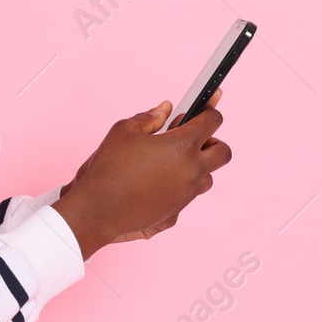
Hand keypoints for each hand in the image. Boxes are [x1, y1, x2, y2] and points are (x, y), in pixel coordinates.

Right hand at [52, 88, 230, 259]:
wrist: (98, 210)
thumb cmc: (109, 168)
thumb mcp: (124, 131)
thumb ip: (150, 118)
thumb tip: (166, 109)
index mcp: (182, 146)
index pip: (212, 121)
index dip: (209, 110)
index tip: (205, 107)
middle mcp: (191, 171)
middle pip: (223, 152)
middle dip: (213, 142)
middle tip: (194, 138)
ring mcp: (186, 195)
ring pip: (207, 177)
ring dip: (198, 167)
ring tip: (173, 161)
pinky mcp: (176, 213)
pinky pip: (188, 196)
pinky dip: (180, 186)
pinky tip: (158, 183)